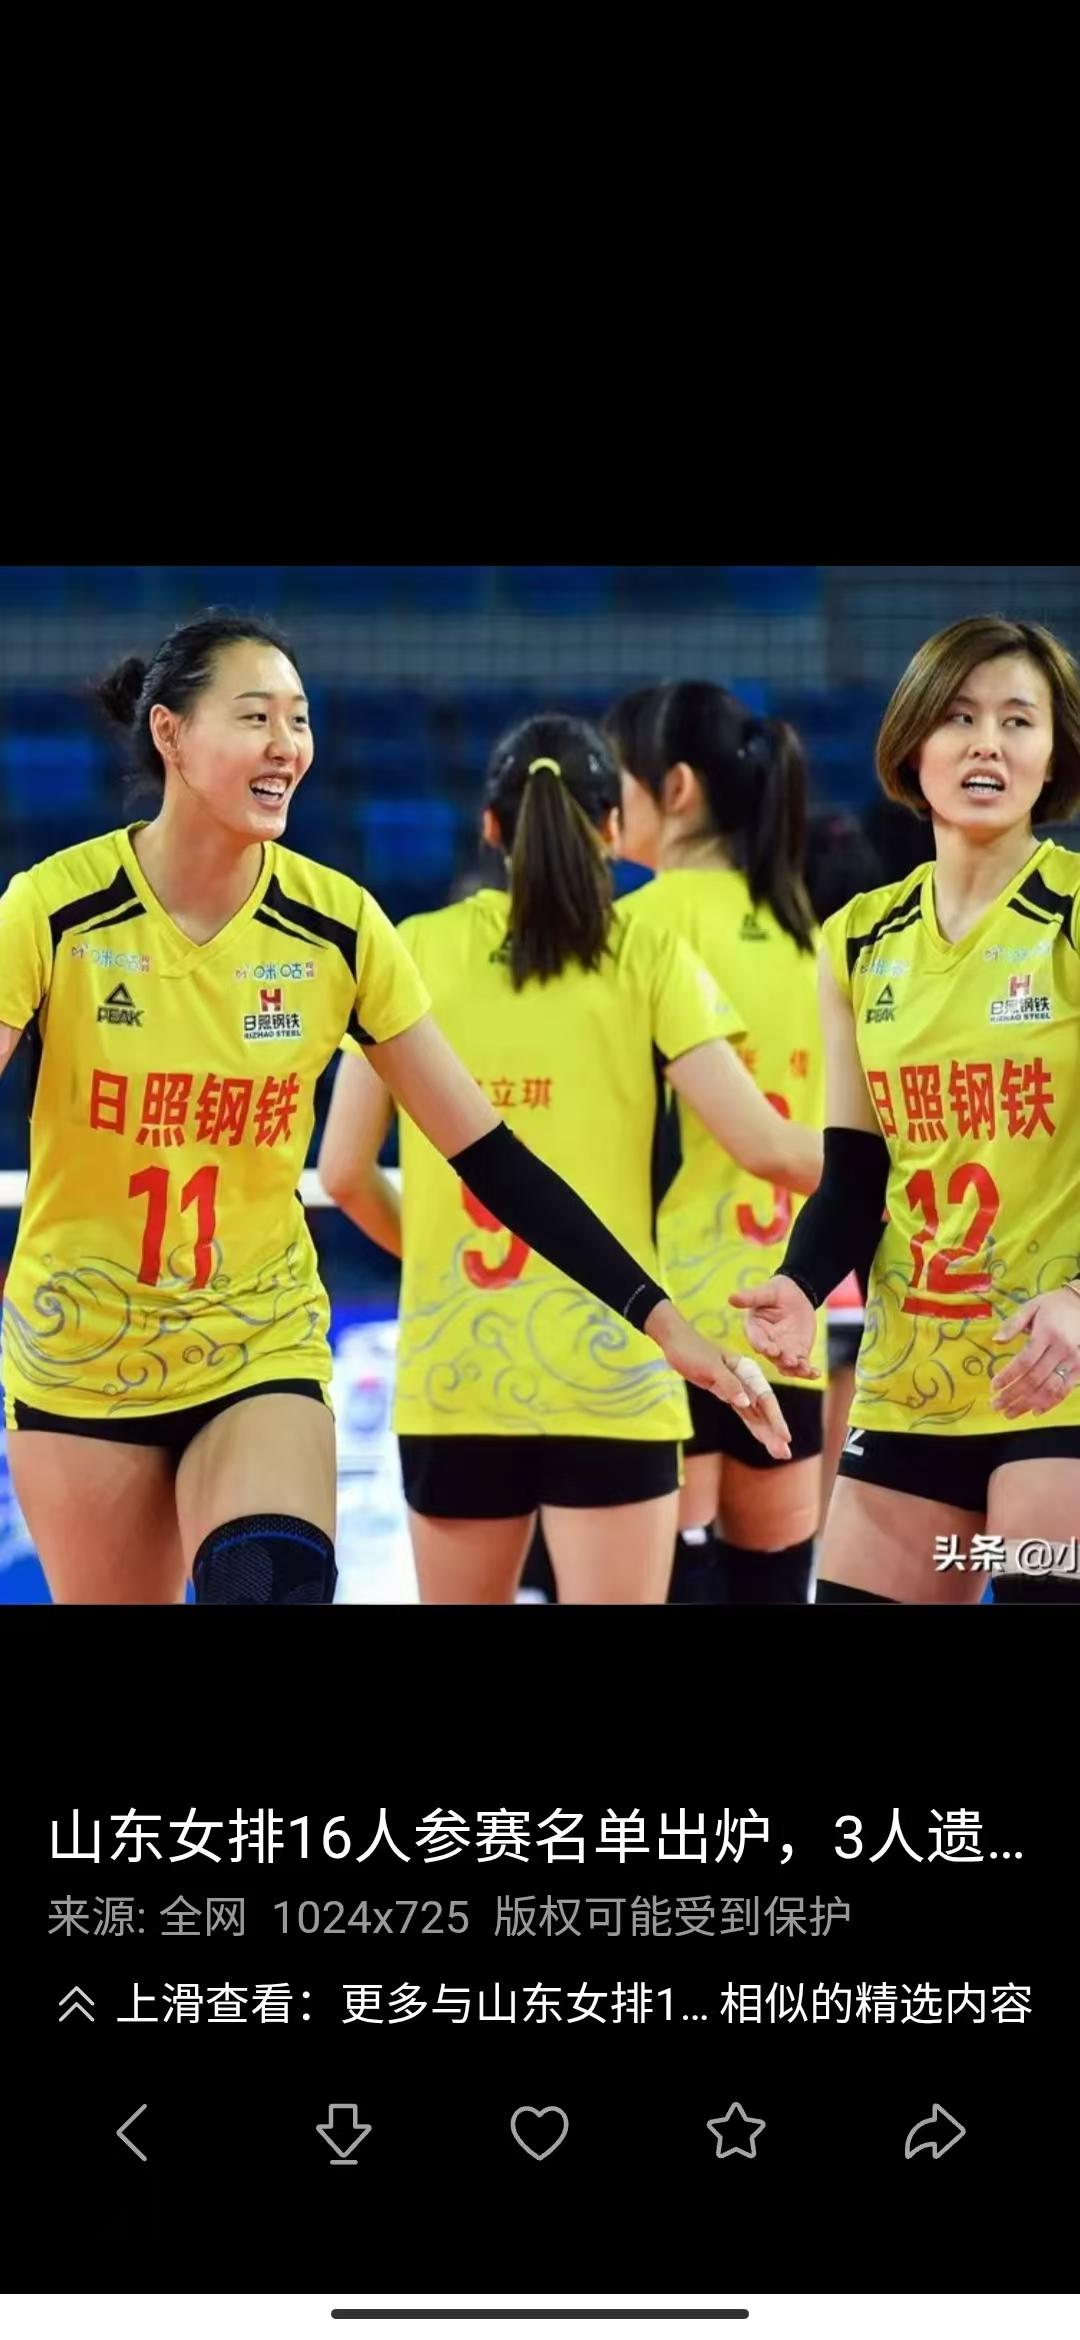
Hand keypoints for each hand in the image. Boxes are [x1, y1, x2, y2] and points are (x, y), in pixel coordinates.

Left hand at [644, 1300, 791, 1460]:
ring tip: (779, 1453)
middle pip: (764, 1410)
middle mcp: (746, 1380)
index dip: (776, 1419)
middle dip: (774, 1432)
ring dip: (766, 1433)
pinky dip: (753, 1427)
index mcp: (747, 1370)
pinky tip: (763, 1439)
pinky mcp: (726, 1394)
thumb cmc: (692, 1350)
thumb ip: (729, 1384)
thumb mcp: (710, 1366)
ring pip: (755, 1415)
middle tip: (785, 1454)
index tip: (785, 1437)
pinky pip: (744, 1414)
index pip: (765, 1398)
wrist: (675, 1343)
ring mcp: (737, 1388)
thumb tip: (746, 1403)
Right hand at [728, 1274, 817, 1377]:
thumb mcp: (765, 1292)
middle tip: (790, 1361)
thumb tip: (731, 1298)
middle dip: (781, 1360)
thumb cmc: (776, 1292)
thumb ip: (750, 1297)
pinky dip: (808, 1372)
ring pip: (786, 1365)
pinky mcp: (797, 1354)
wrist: (796, 1295)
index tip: (770, 1349)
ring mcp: (782, 1352)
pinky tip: (816, 1373)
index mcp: (755, 1330)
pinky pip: (801, 1366)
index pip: (757, 1341)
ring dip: (795, 1370)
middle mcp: (767, 1344)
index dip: (763, 1346)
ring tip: (805, 1369)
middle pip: (772, 1357)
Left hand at [990, 1287, 1079, 1418]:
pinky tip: (1035, 1412)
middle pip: (1034, 1379)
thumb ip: (1013, 1324)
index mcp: (1046, 1333)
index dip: (1008, 1376)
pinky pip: (1064, 1390)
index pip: (1024, 1361)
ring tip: (1010, 1413)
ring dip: (1028, 1404)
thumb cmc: (1053, 1305)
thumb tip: (996, 1340)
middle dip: (1013, 1395)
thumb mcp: (1031, 1307)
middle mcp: (1060, 1349)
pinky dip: (1050, 1403)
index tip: (994, 1386)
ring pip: (1049, 1388)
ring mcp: (1072, 1361)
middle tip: (996, 1405)